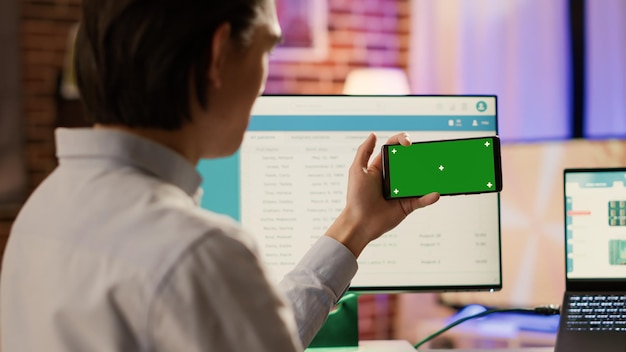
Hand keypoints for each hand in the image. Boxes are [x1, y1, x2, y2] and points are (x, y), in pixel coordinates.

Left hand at [325, 132, 439, 257]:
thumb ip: (364, 151)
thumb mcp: (357, 170)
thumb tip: (373, 135)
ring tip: (438, 170)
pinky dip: (429, 197)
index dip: (402, 141)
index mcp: (381, 167)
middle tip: (427, 155)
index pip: (394, 149)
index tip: (408, 143)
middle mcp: (393, 178)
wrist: (360, 222)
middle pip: (410, 162)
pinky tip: (435, 193)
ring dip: (429, 175)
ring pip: (419, 180)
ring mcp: (401, 191)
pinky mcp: (407, 205)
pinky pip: (422, 200)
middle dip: (420, 156)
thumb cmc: (356, 197)